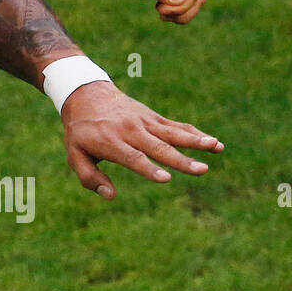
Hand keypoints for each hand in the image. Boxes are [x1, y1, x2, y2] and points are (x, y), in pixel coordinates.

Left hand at [60, 81, 221, 199]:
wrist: (86, 94)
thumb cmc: (81, 131)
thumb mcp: (75, 154)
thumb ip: (90, 177)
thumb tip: (111, 196)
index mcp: (110, 142)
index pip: (133, 158)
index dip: (149, 169)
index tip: (166, 178)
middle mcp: (130, 131)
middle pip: (158, 147)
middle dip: (180, 160)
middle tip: (201, 170)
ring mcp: (144, 122)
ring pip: (173, 133)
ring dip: (196, 141)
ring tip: (217, 147)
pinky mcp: (153, 118)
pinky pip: (176, 126)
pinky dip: (195, 133)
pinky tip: (213, 142)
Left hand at [73, 0, 205, 22]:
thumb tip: (181, 0)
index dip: (183, 7)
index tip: (159, 9)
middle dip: (184, 12)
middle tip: (161, 14)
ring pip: (187, 1)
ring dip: (179, 14)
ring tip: (160, 14)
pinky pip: (173, 3)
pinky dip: (171, 12)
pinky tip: (158, 12)